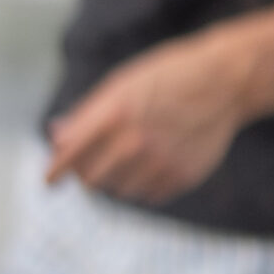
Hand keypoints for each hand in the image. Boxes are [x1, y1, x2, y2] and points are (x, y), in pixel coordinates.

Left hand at [46, 30, 248, 203]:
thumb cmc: (166, 78)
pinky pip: (149, 196)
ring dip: (115, 179)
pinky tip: (153, 162)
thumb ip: (88, 114)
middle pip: (92, 179)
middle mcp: (137, 141)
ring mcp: (162, 162)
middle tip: (91, 165)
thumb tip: (55, 136)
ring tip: (129, 157)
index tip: (49, 182)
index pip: (72, 153)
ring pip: (119, 191)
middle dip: (86, 173)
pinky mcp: (183, 176)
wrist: (224, 82)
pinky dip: (144, 185)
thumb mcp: (122, 84)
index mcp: (116, 113)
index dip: (56, 170)